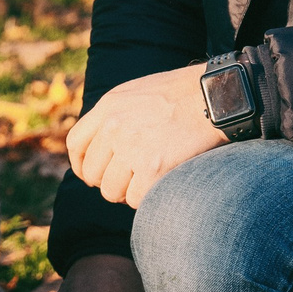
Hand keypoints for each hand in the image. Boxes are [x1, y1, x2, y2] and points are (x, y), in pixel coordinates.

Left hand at [66, 64, 225, 208]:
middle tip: (127, 182)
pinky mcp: (153, 168)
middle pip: (93, 174)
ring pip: (111, 192)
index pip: (76, 145)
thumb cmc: (182, 95)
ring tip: (145, 184)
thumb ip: (115, 115)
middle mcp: (114, 127)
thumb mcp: (137, 93)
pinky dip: (146, 199)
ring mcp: (132, 148)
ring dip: (127, 194)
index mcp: (108, 107)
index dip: (82, 165)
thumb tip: (101, 144)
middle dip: (107, 183)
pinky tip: (159, 186)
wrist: (216, 96)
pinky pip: (136, 199)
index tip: (93, 175)